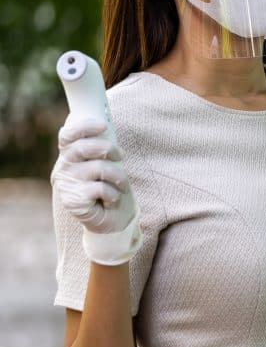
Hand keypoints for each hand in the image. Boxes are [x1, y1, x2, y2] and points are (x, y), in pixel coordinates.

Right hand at [51, 117, 141, 265]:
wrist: (111, 222)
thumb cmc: (111, 190)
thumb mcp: (107, 165)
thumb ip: (102, 150)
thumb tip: (107, 127)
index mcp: (69, 157)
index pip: (67, 136)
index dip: (83, 127)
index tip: (102, 125)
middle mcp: (63, 168)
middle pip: (83, 148)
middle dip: (108, 148)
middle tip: (121, 155)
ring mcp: (66, 184)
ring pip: (98, 168)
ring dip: (118, 176)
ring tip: (122, 184)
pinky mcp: (73, 200)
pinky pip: (101, 188)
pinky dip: (114, 194)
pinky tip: (112, 200)